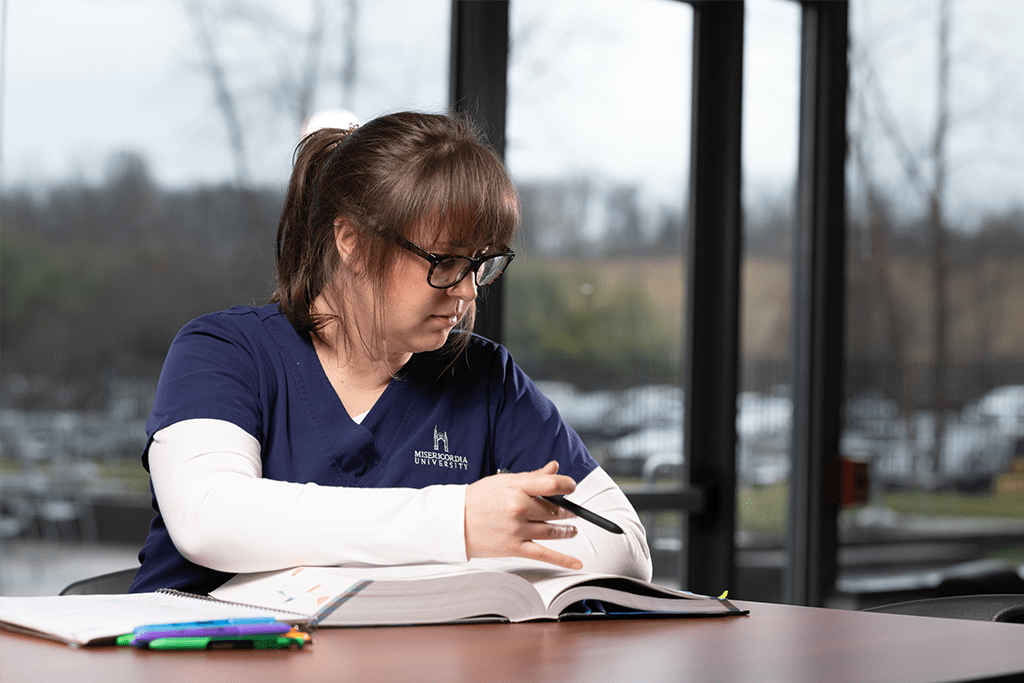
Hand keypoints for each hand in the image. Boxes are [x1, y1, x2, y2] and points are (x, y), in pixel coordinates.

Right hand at [464, 461, 582, 569]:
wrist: (454, 521)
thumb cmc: (478, 499)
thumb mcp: (504, 481)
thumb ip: (533, 477)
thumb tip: (554, 468)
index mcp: (516, 487)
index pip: (551, 484)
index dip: (567, 485)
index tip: (571, 487)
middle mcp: (519, 508)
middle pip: (554, 510)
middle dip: (566, 511)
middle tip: (571, 511)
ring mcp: (518, 529)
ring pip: (553, 531)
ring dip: (566, 530)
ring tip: (571, 529)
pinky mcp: (515, 548)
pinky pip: (545, 555)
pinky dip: (563, 560)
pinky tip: (576, 563)